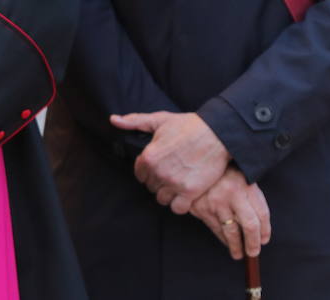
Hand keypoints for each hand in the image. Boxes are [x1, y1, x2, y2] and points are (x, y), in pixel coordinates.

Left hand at [112, 111, 229, 213]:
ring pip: (162, 199)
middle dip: (158, 182)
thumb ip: (134, 121)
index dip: (148, 171)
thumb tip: (113, 120)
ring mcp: (174, 184)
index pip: (139, 174)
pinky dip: (180, 204)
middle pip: (151, 187)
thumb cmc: (188, 125)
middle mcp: (158, 173)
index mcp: (148, 157)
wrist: (216, 134)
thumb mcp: (158, 119)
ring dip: (167, 194)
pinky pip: (178, 208)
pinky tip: (184, 195)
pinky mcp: (191, 192)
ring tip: (176, 185)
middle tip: (170, 174)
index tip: (158, 167)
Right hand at [189, 168, 271, 259]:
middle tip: (253, 252)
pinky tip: (226, 242)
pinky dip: (222, 238)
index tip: (264, 240)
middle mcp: (231, 193)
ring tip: (239, 253)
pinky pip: (215, 228)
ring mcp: (215, 201)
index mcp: (245, 184)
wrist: (195, 161)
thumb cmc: (224, 173)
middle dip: (253, 243)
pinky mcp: (200, 207)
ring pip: (231, 231)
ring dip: (236, 246)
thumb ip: (252, 200)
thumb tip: (260, 231)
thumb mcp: (242, 179)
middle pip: (250, 226)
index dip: (265, 231)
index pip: (262, 214)